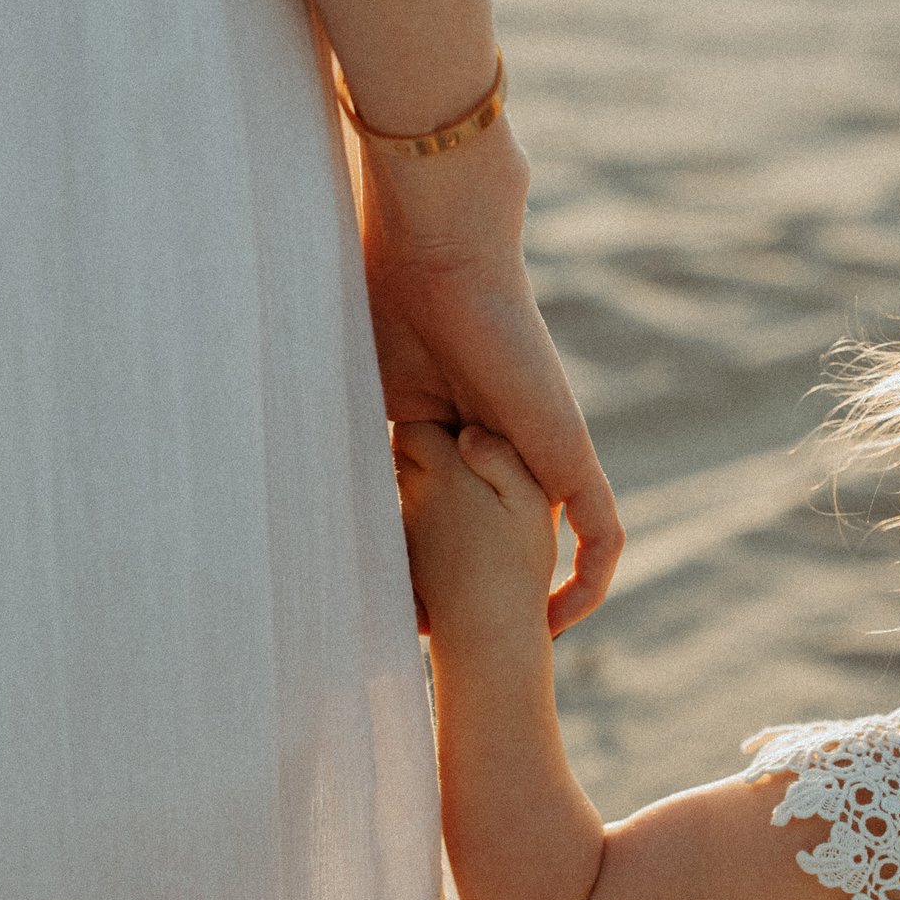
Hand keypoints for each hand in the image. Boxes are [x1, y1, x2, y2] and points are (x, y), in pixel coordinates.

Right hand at [359, 122, 620, 632]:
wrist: (438, 254)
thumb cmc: (392, 304)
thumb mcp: (369, 400)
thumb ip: (356, 445)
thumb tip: (297, 495)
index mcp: (465, 435)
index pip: (463, 519)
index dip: (437, 568)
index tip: (403, 612)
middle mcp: (511, 447)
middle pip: (507, 542)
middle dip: (479, 597)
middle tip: (437, 642)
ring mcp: (545, 453)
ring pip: (554, 546)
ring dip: (533, 598)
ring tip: (502, 644)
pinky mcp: (569, 454)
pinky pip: (603, 532)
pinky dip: (592, 580)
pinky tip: (563, 621)